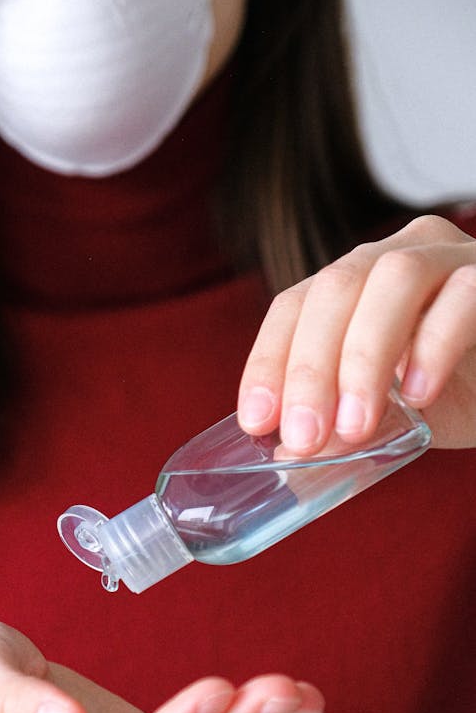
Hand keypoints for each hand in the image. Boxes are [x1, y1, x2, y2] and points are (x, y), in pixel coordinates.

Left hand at [238, 214, 475, 452]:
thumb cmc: (459, 391)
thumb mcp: (391, 416)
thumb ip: (344, 427)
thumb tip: (290, 455)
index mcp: (355, 285)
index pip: (294, 306)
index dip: (269, 360)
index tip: (257, 420)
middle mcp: (397, 256)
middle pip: (334, 288)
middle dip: (309, 368)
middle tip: (303, 437)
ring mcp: (452, 258)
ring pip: (392, 278)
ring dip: (363, 356)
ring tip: (355, 425)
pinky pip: (463, 296)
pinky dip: (432, 345)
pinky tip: (418, 394)